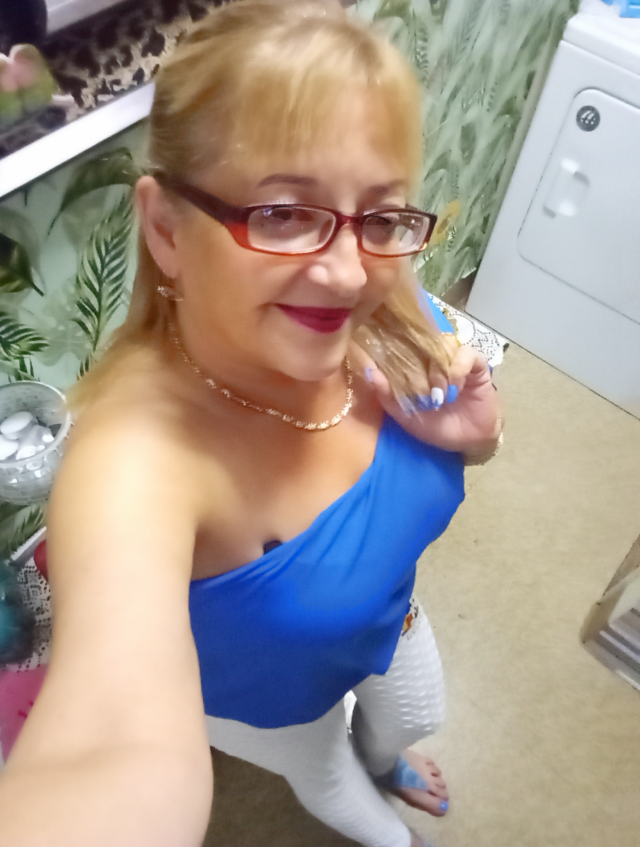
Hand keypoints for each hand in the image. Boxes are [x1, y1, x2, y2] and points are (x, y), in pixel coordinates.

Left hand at [363, 339, 501, 454]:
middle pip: (422, 340)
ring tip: (438, 396)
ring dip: (437, 370)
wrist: (467, 441)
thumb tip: (369, 372)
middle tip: (418, 390)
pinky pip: (466, 355)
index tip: (384, 355)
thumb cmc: (434, 426)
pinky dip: (457, 370)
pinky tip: (453, 390)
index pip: (401, 344)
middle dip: (417, 363)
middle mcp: (433, 357)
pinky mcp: (476, 363)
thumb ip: (387, 395)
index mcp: (414, 365)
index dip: (393, 347)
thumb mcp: (405, 415)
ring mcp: (454, 358)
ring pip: (443, 345)